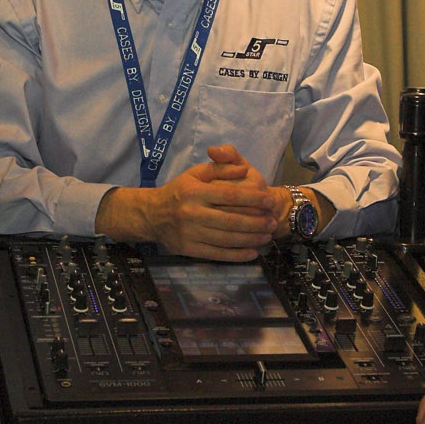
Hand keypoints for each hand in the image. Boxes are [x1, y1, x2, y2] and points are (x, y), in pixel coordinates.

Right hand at [95, 144, 278, 258]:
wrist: (151, 214)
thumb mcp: (195, 173)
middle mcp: (191, 213)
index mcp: (194, 192)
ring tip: (267, 236)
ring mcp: (189, 233)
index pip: (229, 195)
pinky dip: (236, 255)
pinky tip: (252, 253)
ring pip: (226, 239)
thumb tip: (242, 169)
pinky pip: (216, 254)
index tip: (269, 200)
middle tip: (273, 222)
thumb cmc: (179, 191)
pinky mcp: (188, 249)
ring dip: (250, 239)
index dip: (252, 198)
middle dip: (256, 222)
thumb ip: (219, 168)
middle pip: (230, 220)